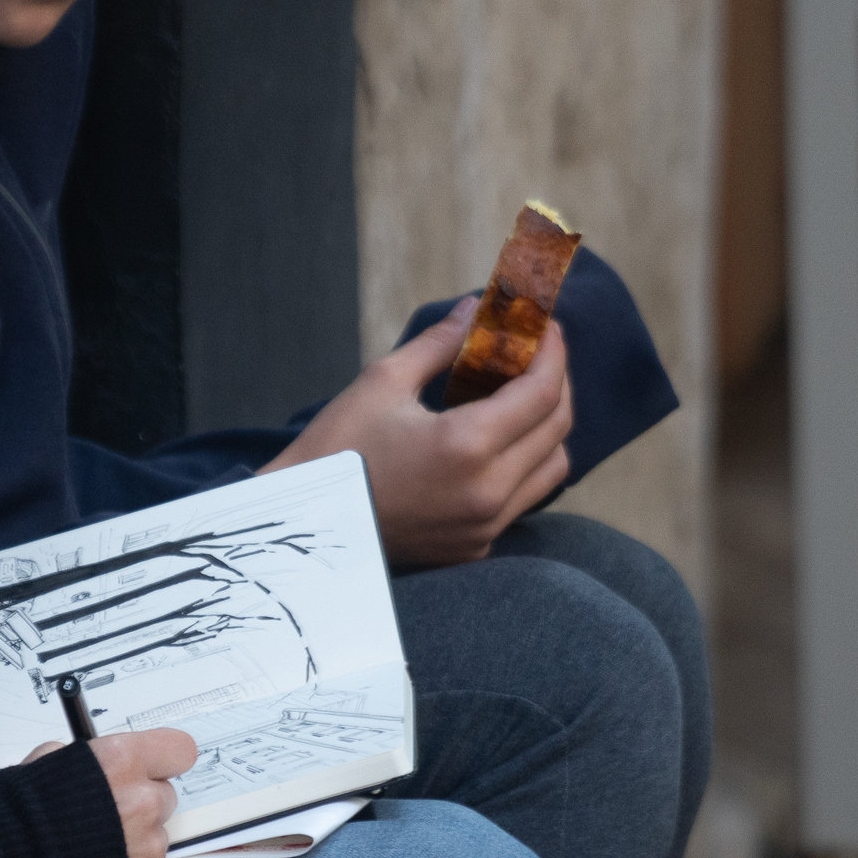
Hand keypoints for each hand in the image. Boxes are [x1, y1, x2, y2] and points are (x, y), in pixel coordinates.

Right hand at [24, 728, 198, 857]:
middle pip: (164, 794)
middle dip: (140, 800)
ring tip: (91, 846)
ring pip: (155, 835)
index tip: (151, 763)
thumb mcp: (40, 765)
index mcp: (120, 761)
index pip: (178, 749)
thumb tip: (93, 762)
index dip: (163, 757)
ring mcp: (147, 848)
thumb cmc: (13, 821)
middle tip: (106, 809)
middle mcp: (142, 802)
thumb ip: (80, 759)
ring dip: (132, 838)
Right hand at [260, 296, 573, 566]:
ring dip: (547, 428)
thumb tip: (474, 309)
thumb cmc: (335, 448)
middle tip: (537, 355)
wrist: (300, 522)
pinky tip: (497, 441)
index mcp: (467, 447)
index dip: (553, 352)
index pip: (542, 392)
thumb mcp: (383, 382)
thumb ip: (440, 343)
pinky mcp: (474, 547)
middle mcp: (488, 493)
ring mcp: (484, 527)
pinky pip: (522, 499)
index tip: (548, 326)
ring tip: (521, 397)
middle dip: (556, 383)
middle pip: (558, 430)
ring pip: (551, 469)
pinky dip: (524, 464)